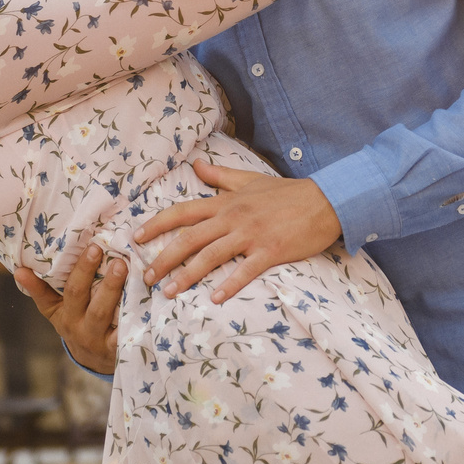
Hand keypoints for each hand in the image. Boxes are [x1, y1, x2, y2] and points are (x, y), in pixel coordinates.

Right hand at [15, 247, 124, 373]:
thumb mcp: (55, 310)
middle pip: (77, 296)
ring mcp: (96, 337)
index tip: (60, 256)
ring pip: (101, 312)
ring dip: (111, 288)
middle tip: (98, 248)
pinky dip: (132, 316)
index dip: (47, 279)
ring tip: (123, 265)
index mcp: (61, 313)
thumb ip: (41, 290)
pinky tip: (141, 296)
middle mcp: (76, 325)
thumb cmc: (75, 322)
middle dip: (86, 272)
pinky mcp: (116, 348)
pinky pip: (123, 331)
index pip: (51, 293)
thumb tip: (19, 269)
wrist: (95, 359)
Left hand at [137, 163, 340, 302]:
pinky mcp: (271, 250)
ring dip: (187, 275)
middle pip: (189, 238)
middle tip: (147, 277)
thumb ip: (220, 176)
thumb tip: (196, 165)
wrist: (326, 200)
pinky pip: (246, 270)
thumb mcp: (250, 180)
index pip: (183, 212)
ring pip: (211, 256)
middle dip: (164, 258)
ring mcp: (251, 235)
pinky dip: (229, 285)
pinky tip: (215, 298)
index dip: (157, 225)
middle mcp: (233, 218)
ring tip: (169, 292)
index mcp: (226, 202)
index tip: (137, 239)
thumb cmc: (288, 193)